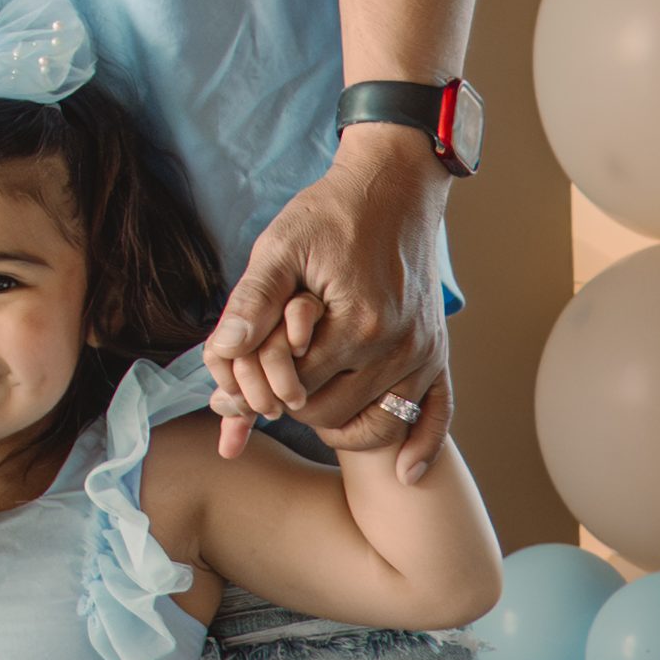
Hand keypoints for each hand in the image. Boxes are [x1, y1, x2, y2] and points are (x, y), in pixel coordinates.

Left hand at [202, 132, 454, 480]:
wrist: (395, 184)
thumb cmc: (331, 212)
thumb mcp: (280, 246)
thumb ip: (252, 301)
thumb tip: (221, 351)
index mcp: (358, 324)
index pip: (295, 388)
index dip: (256, 390)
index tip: (230, 389)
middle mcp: (398, 347)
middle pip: (331, 413)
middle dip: (290, 407)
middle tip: (259, 395)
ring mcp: (424, 353)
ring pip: (375, 423)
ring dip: (336, 425)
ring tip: (302, 407)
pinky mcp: (438, 352)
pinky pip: (437, 414)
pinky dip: (421, 446)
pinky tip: (402, 475)